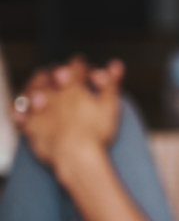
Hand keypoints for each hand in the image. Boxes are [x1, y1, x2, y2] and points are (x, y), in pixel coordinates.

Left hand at [13, 57, 123, 174]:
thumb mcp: (110, 105)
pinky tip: (25, 112)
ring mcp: (38, 109)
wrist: (76, 156)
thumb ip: (111, 82)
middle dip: (53, 72)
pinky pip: (20, 114)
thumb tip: (115, 64)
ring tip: (41, 89)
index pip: (75, 67)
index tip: (81, 64)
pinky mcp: (30, 126)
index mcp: (73, 86)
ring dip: (35, 86)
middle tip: (59, 74)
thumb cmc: (96, 131)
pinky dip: (21, 111)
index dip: (80, 64)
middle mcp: (52, 93)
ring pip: (31, 89)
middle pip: (49, 74)